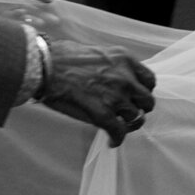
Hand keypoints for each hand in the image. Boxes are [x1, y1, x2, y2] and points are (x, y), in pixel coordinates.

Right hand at [41, 40, 155, 144]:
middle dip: (139, 108)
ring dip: (127, 124)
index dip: (144, 90)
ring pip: (135, 118)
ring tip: (118, 126)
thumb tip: (114, 80)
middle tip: (128, 111)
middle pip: (147, 101)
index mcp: (124, 60)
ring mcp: (115, 97)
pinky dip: (116, 139)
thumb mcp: (97, 53)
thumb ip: (113, 66)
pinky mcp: (102, 114)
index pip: (149, 80)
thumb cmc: (63, 56)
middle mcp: (125, 78)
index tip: (136, 95)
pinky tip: (111, 141)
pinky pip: (118, 132)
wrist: (45, 65)